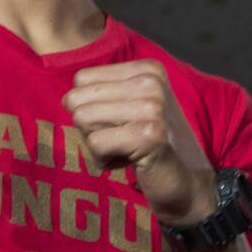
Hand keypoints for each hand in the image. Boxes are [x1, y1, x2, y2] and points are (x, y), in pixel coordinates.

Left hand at [62, 60, 216, 225]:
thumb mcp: (126, 106)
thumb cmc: (146, 144)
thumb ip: (98, 91)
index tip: (121, 122)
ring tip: (126, 148)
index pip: (81, 80)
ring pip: (82, 118)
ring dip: (96, 142)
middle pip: (78, 98)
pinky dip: (103, 159)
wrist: (185, 183)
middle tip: (122, 138)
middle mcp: (151, 81)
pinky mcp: (150, 134)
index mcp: (147, 68)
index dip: (90, 106)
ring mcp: (153, 106)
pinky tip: (131, 161)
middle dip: (90, 125)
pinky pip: (95, 143)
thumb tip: (66, 97)